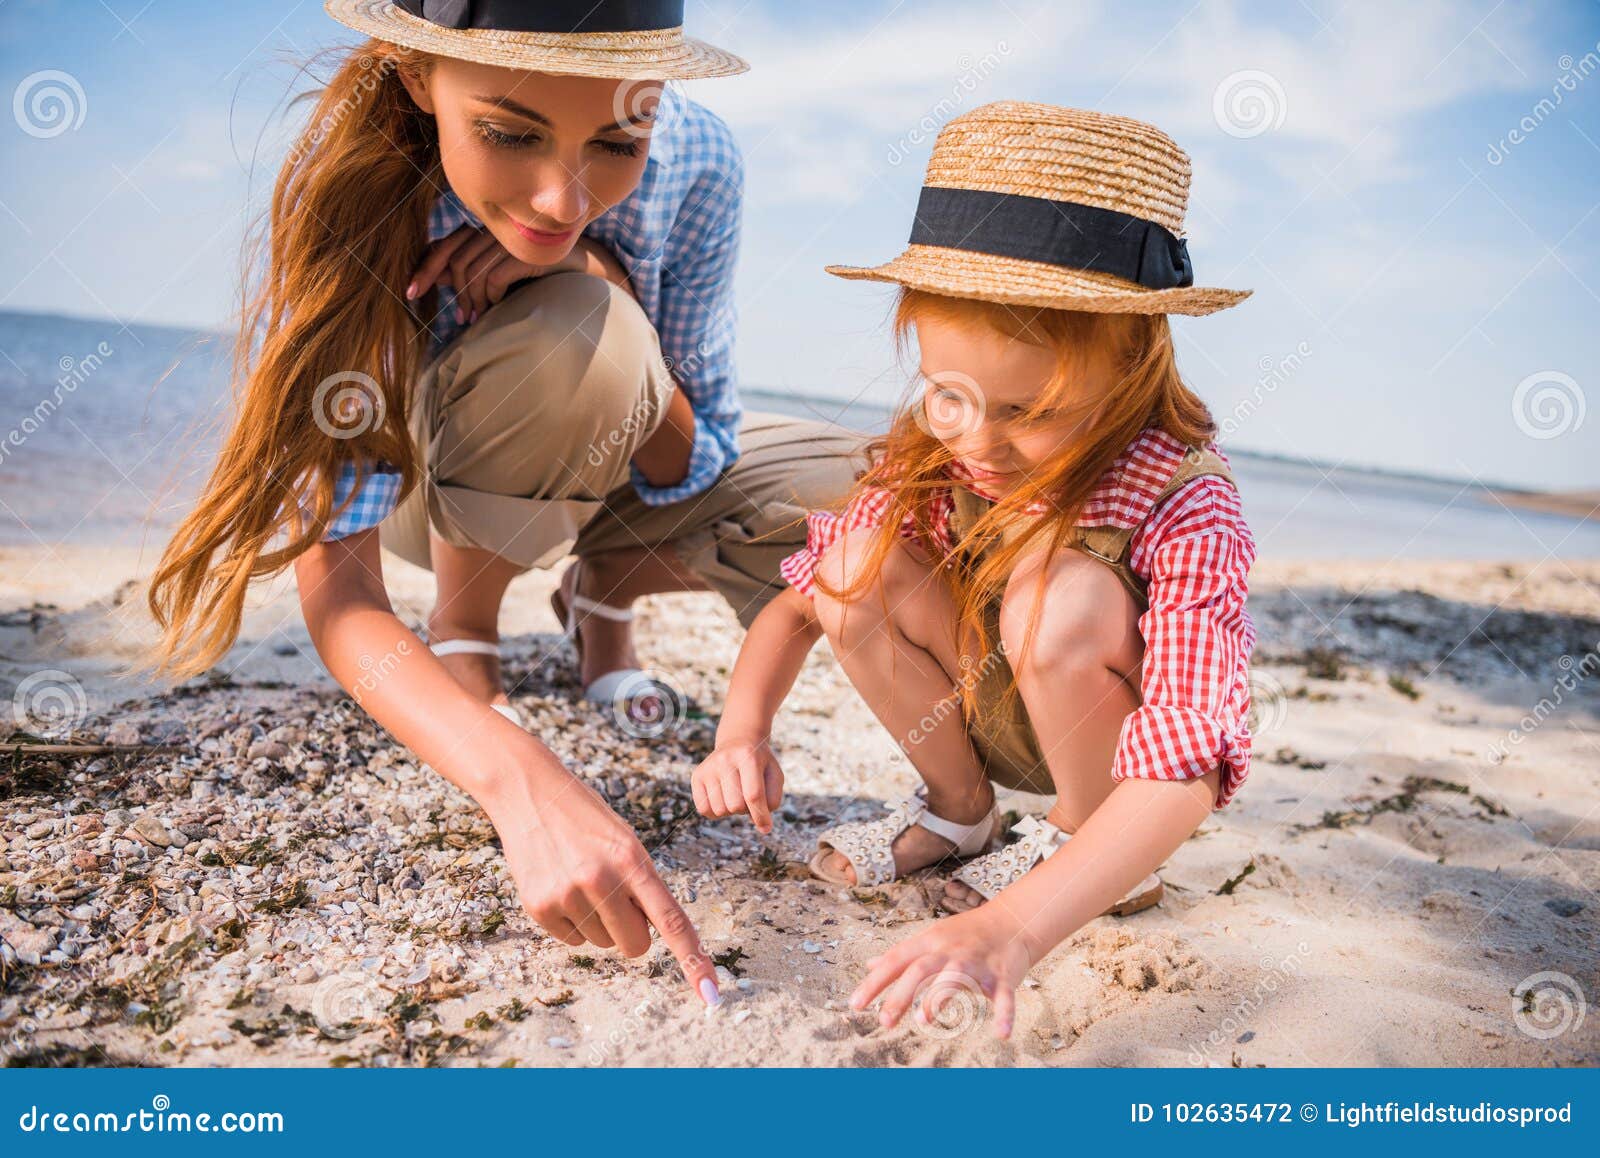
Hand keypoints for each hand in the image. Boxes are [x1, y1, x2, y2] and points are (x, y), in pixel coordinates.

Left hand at [407, 225, 631, 322]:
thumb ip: (469, 271)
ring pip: (473, 271)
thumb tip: (435, 279)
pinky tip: (499, 305)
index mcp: (485, 233)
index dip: (425, 268)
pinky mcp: (528, 253)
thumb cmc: (537, 272)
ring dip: (473, 300)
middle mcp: (496, 232)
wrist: (581, 269)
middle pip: (457, 261)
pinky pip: (495, 277)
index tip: (410, 292)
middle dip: (453, 293)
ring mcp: (512, 240)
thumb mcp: (499, 270)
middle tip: (459, 318)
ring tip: (478, 318)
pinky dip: (493, 296)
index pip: (445, 246)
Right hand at [485, 761, 719, 1006]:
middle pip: (635, 945)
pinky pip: (572, 940)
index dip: (694, 960)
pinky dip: (572, 922)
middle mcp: (601, 880)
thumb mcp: (626, 841)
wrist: (531, 793)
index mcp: (633, 860)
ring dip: (599, 922)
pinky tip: (562, 886)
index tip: (711, 994)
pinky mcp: (539, 907)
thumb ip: (642, 886)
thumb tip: (652, 935)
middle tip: (617, 897)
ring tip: (582, 881)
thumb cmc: (587, 819)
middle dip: (633, 932)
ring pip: (602, 943)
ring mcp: (567, 895)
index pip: (672, 921)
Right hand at [691, 737, 783, 833]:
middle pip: (736, 806)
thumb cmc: (760, 764)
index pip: (753, 795)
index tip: (766, 828)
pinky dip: (716, 812)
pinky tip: (723, 798)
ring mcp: (708, 768)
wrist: (738, 742)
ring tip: (736, 794)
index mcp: (748, 756)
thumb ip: (773, 800)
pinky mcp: (696, 776)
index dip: (760, 816)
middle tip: (748, 797)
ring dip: (732, 810)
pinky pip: (704, 810)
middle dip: (746, 809)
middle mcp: (725, 760)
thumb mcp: (774, 775)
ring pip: (720, 810)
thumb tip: (763, 828)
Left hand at [850, 906, 1033, 1038]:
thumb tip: (870, 965)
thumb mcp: (930, 937)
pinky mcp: (1002, 976)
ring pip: (956, 978)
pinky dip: (1004, 1014)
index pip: (896, 960)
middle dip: (901, 994)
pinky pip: (1004, 996)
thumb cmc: (965, 934)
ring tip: (924, 1018)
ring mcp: (976, 963)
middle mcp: (950, 951)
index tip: (855, 1004)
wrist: (1011, 921)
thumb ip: (901, 954)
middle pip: (921, 969)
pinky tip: (1002, 1034)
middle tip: (884, 1020)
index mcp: (929, 943)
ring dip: (940, 996)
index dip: (874, 982)